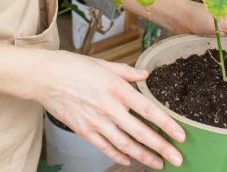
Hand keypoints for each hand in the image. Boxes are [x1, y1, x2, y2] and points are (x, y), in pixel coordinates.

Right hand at [26, 49, 184, 168]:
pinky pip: (105, 148)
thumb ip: (128, 72)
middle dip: (162, 148)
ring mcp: (96, 122)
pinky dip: (118, 156)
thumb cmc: (75, 67)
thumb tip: (146, 75)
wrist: (46, 77)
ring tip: (158, 164)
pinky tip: (129, 161)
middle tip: (177, 158)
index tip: (180, 135)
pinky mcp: (84, 131)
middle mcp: (110, 108)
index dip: (167, 125)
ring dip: (144, 156)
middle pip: (141, 133)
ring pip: (125, 145)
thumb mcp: (105, 64)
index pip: (149, 110)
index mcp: (118, 89)